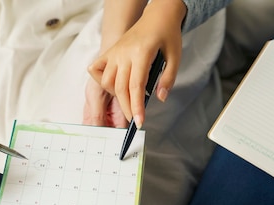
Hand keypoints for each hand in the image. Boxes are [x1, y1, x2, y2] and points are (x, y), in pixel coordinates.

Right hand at [88, 0, 185, 127]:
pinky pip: (98, 70)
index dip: (137, 107)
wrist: (158, 15)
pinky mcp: (110, 52)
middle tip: (135, 119)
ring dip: (116, 95)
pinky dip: (101, 80)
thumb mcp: (175, 56)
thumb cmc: (167, 34)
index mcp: (141, 53)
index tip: (139, 121)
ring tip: (128, 99)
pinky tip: (111, 85)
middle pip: (120, 88)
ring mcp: (114, 52)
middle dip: (127, 108)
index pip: (136, 86)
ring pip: (107, 81)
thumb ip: (168, 78)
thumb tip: (160, 98)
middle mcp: (124, 53)